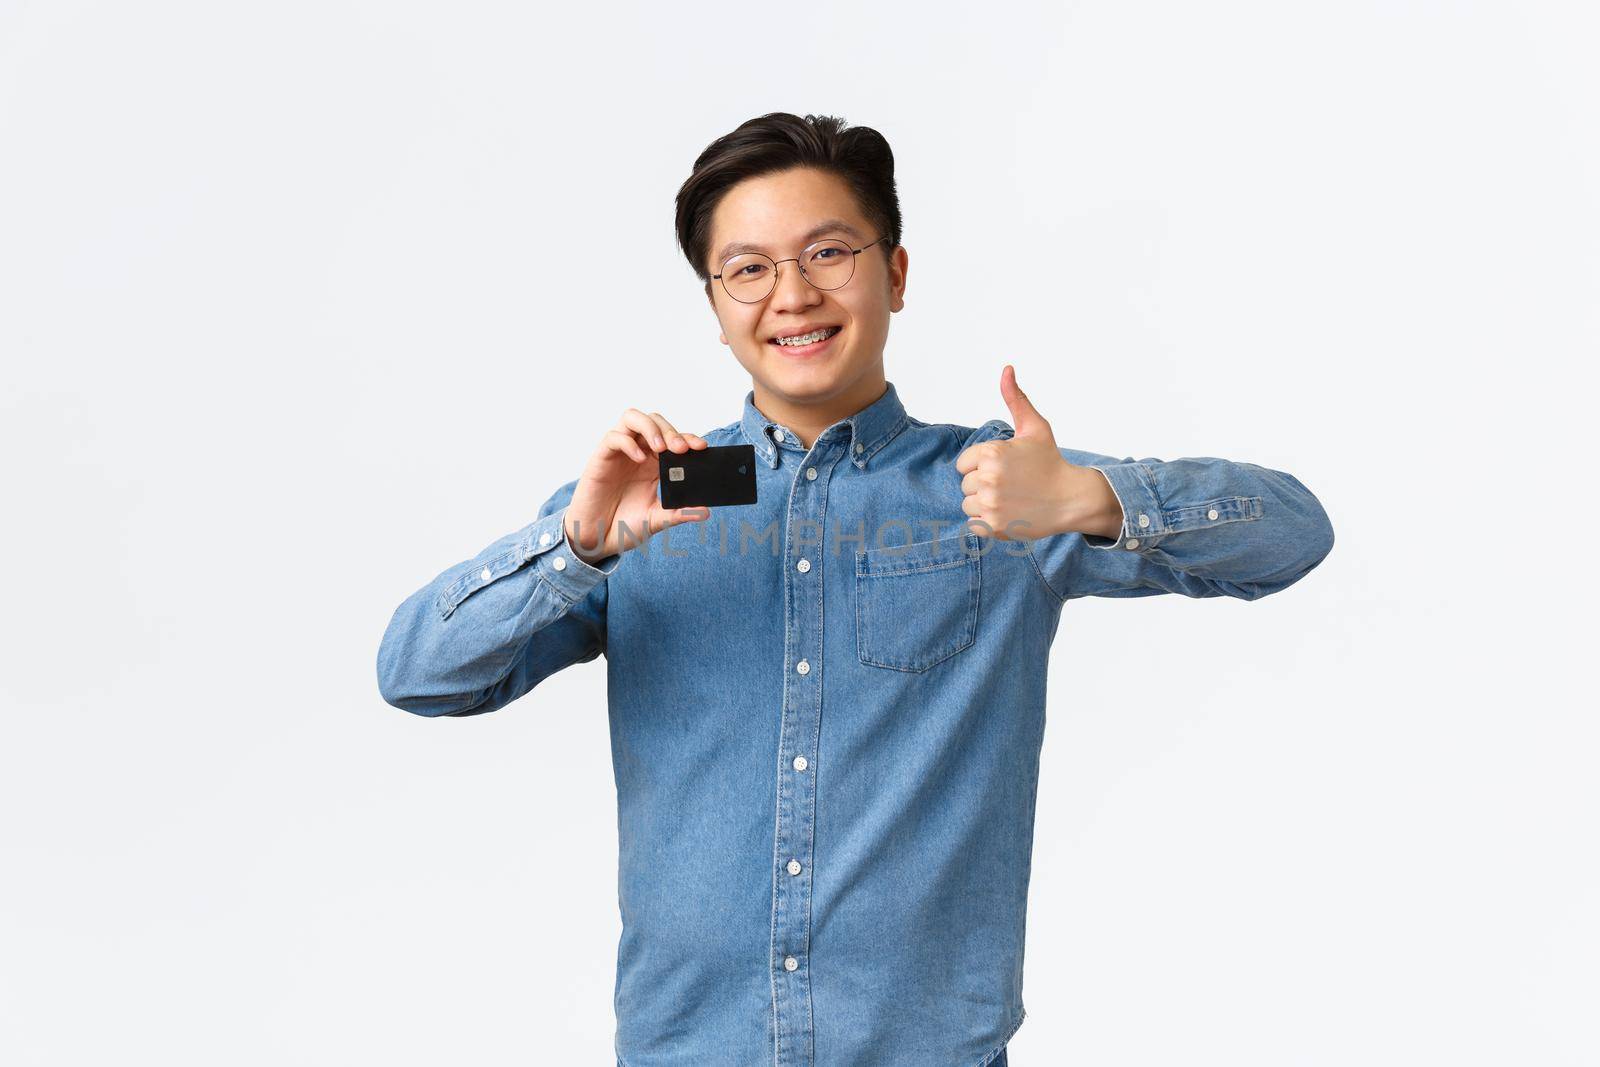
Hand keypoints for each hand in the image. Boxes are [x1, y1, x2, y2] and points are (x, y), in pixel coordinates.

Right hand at [564, 408, 711, 563]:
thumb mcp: (657, 519)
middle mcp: (638, 452)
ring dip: (650, 427)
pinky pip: (613, 437)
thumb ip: (679, 514)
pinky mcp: (601, 457)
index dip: (688, 437)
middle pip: (655, 421)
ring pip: (633, 418)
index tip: (701, 448)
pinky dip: (628, 443)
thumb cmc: (624, 525)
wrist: (597, 538)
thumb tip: (705, 511)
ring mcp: (620, 452)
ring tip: (661, 447)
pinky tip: (639, 459)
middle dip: (671, 431)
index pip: (673, 439)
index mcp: (655, 463)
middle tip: (681, 449)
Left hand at [954, 365, 1122, 541]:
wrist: (1071, 498)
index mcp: (991, 453)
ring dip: (984, 504)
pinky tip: (1008, 513)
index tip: (1005, 469)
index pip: (964, 464)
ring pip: (968, 504)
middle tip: (1011, 485)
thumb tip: (1006, 369)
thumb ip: (1015, 399)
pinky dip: (987, 521)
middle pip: (966, 485)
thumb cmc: (1050, 462)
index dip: (982, 466)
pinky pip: (974, 524)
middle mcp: (988, 478)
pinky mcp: (993, 525)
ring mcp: (990, 504)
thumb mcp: (1035, 427)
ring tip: (1010, 499)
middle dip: (984, 485)